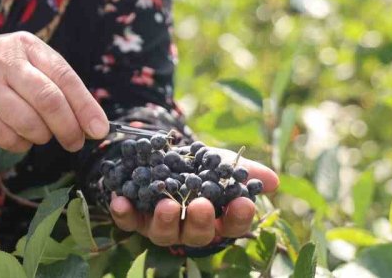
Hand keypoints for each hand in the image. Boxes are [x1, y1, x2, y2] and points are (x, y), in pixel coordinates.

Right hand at [0, 32, 108, 152]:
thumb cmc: (2, 67)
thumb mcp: (29, 60)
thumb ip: (58, 84)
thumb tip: (91, 121)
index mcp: (28, 47)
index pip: (64, 76)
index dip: (85, 106)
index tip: (99, 129)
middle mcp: (6, 64)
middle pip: (48, 100)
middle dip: (68, 127)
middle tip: (75, 142)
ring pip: (29, 123)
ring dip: (43, 136)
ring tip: (43, 133)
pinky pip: (8, 138)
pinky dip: (22, 144)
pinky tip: (20, 135)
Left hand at [108, 150, 278, 246]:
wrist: (159, 156)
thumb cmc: (197, 163)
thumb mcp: (219, 161)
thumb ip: (243, 170)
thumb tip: (271, 181)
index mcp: (215, 218)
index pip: (233, 225)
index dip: (239, 217)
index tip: (244, 202)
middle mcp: (188, 228)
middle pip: (197, 234)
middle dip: (199, 221)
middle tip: (200, 206)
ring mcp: (160, 225)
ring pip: (163, 233)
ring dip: (164, 220)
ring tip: (165, 204)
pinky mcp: (135, 218)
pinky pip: (128, 221)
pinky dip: (123, 213)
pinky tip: (119, 199)